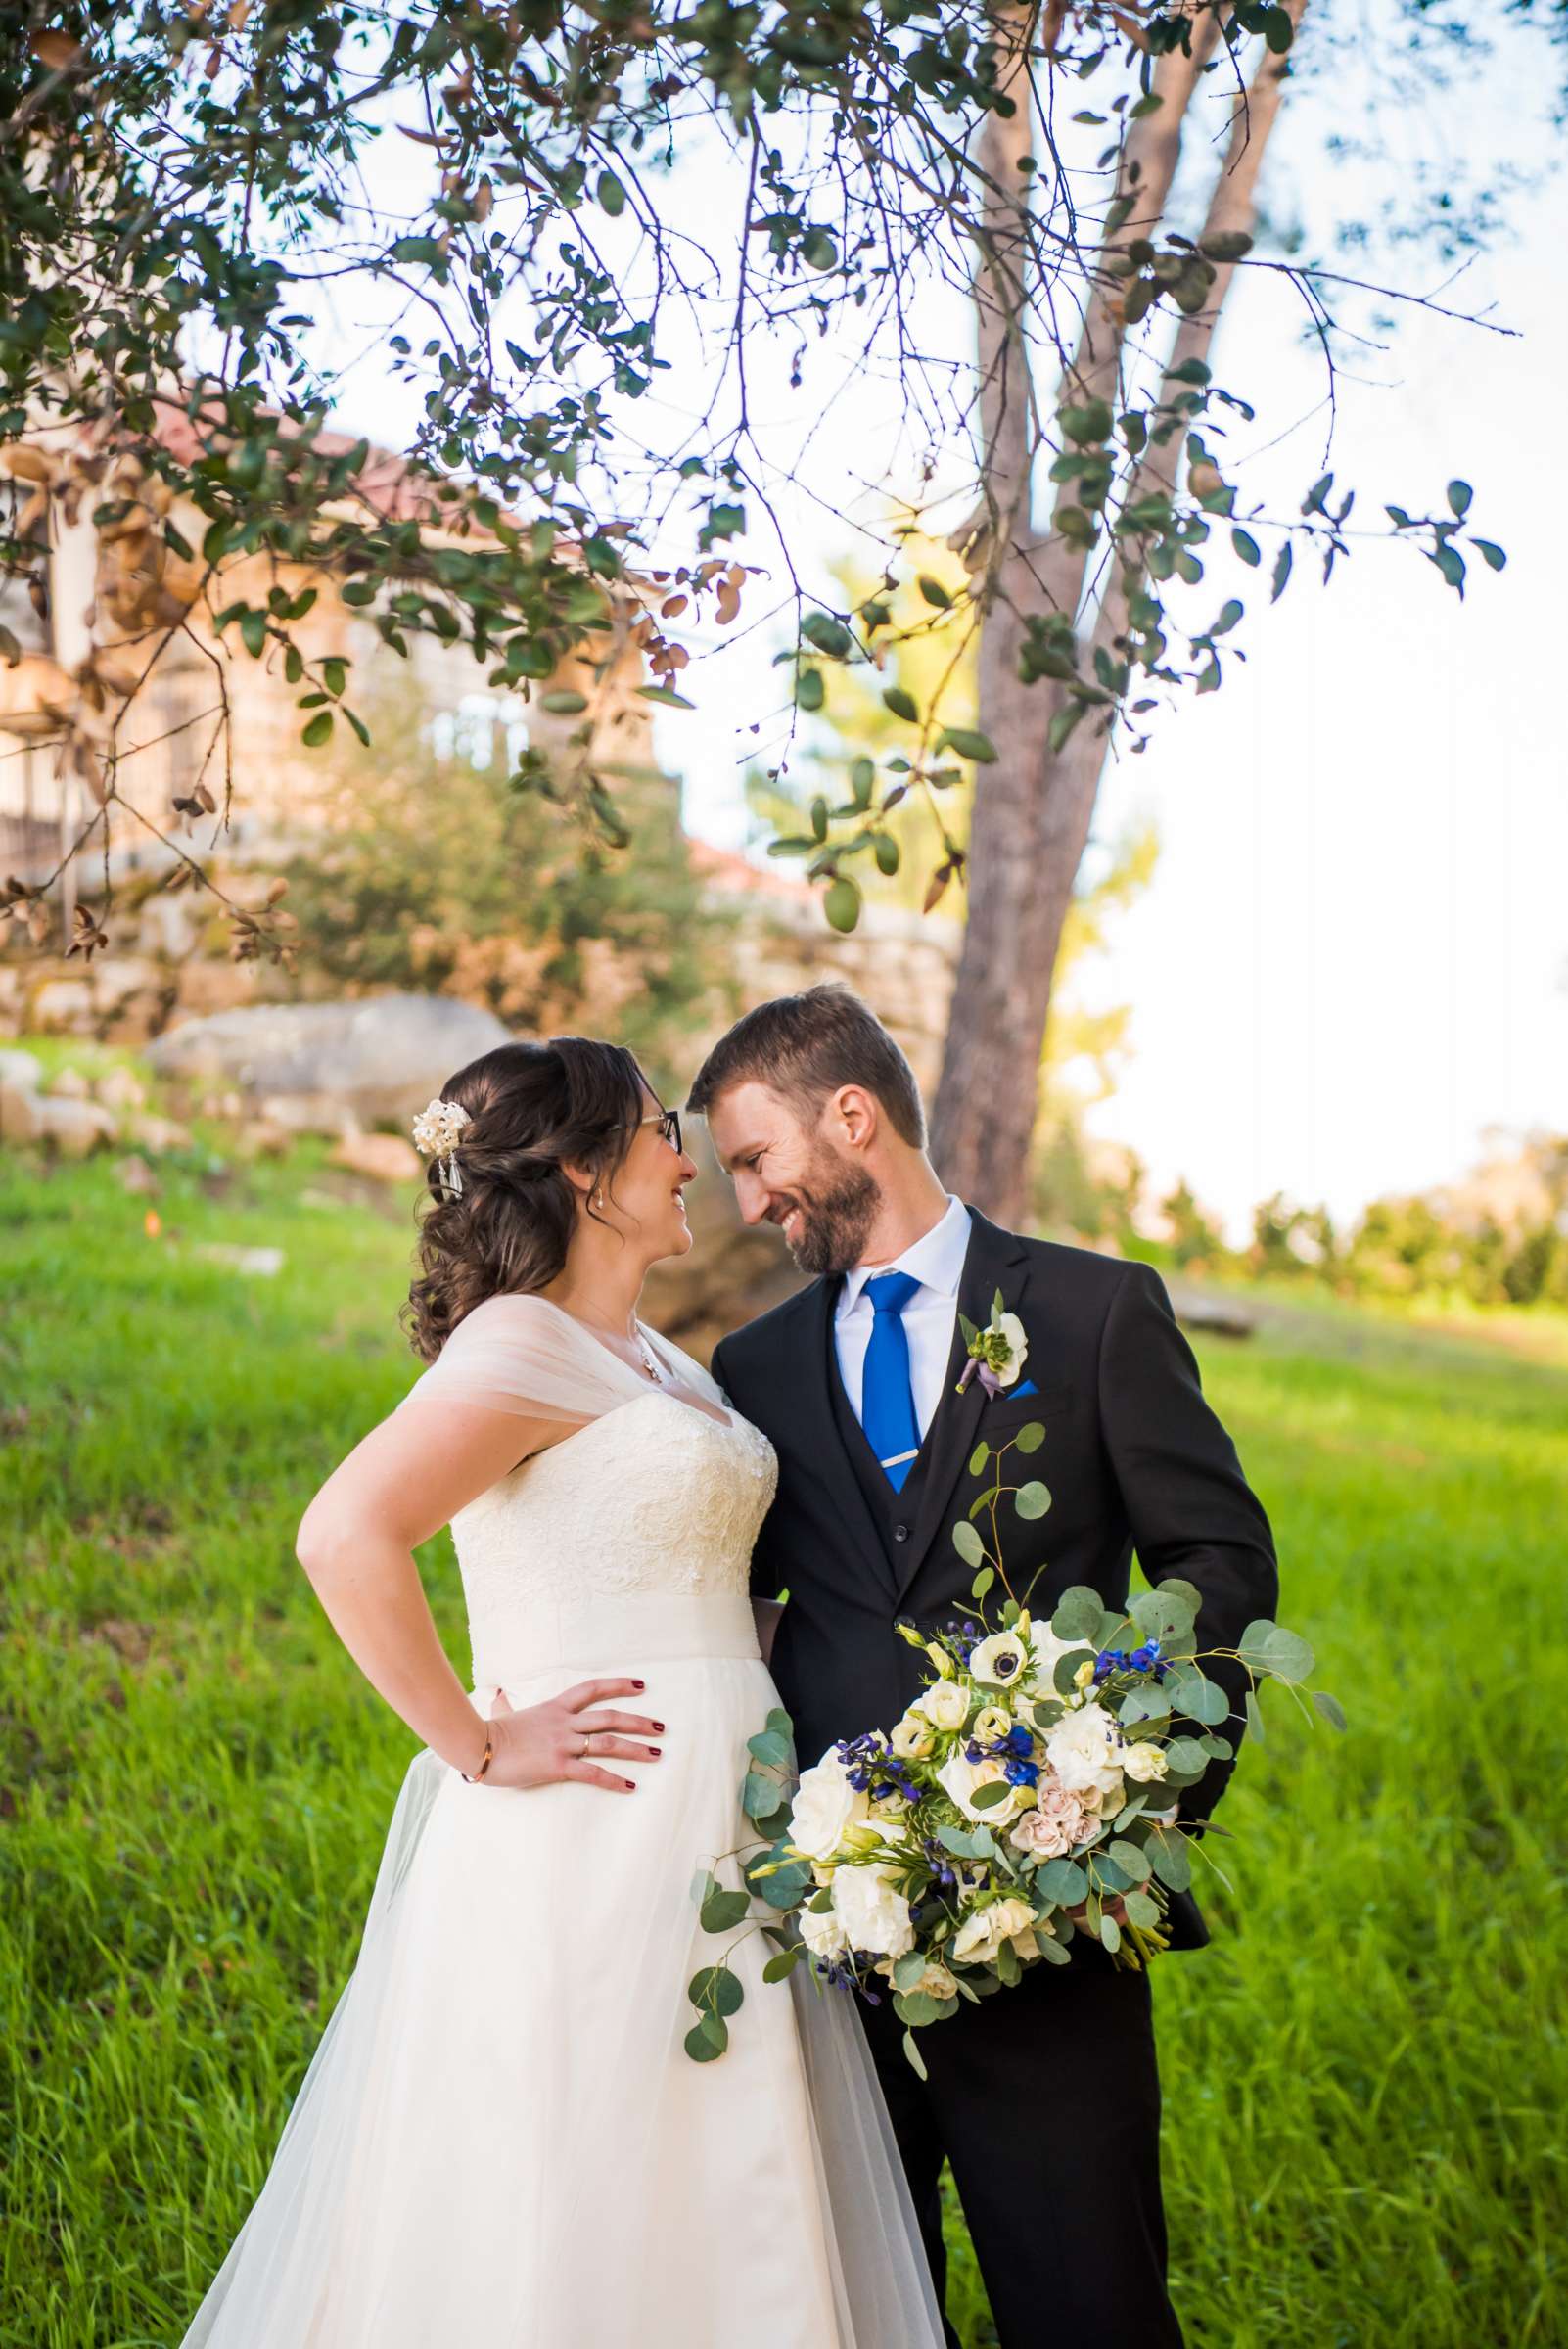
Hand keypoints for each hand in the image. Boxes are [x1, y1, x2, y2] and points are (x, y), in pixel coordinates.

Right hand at [480, 1677, 664, 1794]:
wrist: (478, 1745)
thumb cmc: (489, 1731)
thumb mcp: (503, 1713)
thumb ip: (506, 1704)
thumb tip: (499, 1694)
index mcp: (555, 1707)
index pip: (593, 1689)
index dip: (618, 1685)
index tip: (641, 1686)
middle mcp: (565, 1722)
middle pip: (611, 1716)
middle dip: (639, 1721)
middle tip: (661, 1728)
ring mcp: (563, 1742)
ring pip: (609, 1742)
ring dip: (636, 1748)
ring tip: (656, 1754)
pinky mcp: (558, 1765)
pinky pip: (593, 1773)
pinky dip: (614, 1780)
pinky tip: (630, 1787)